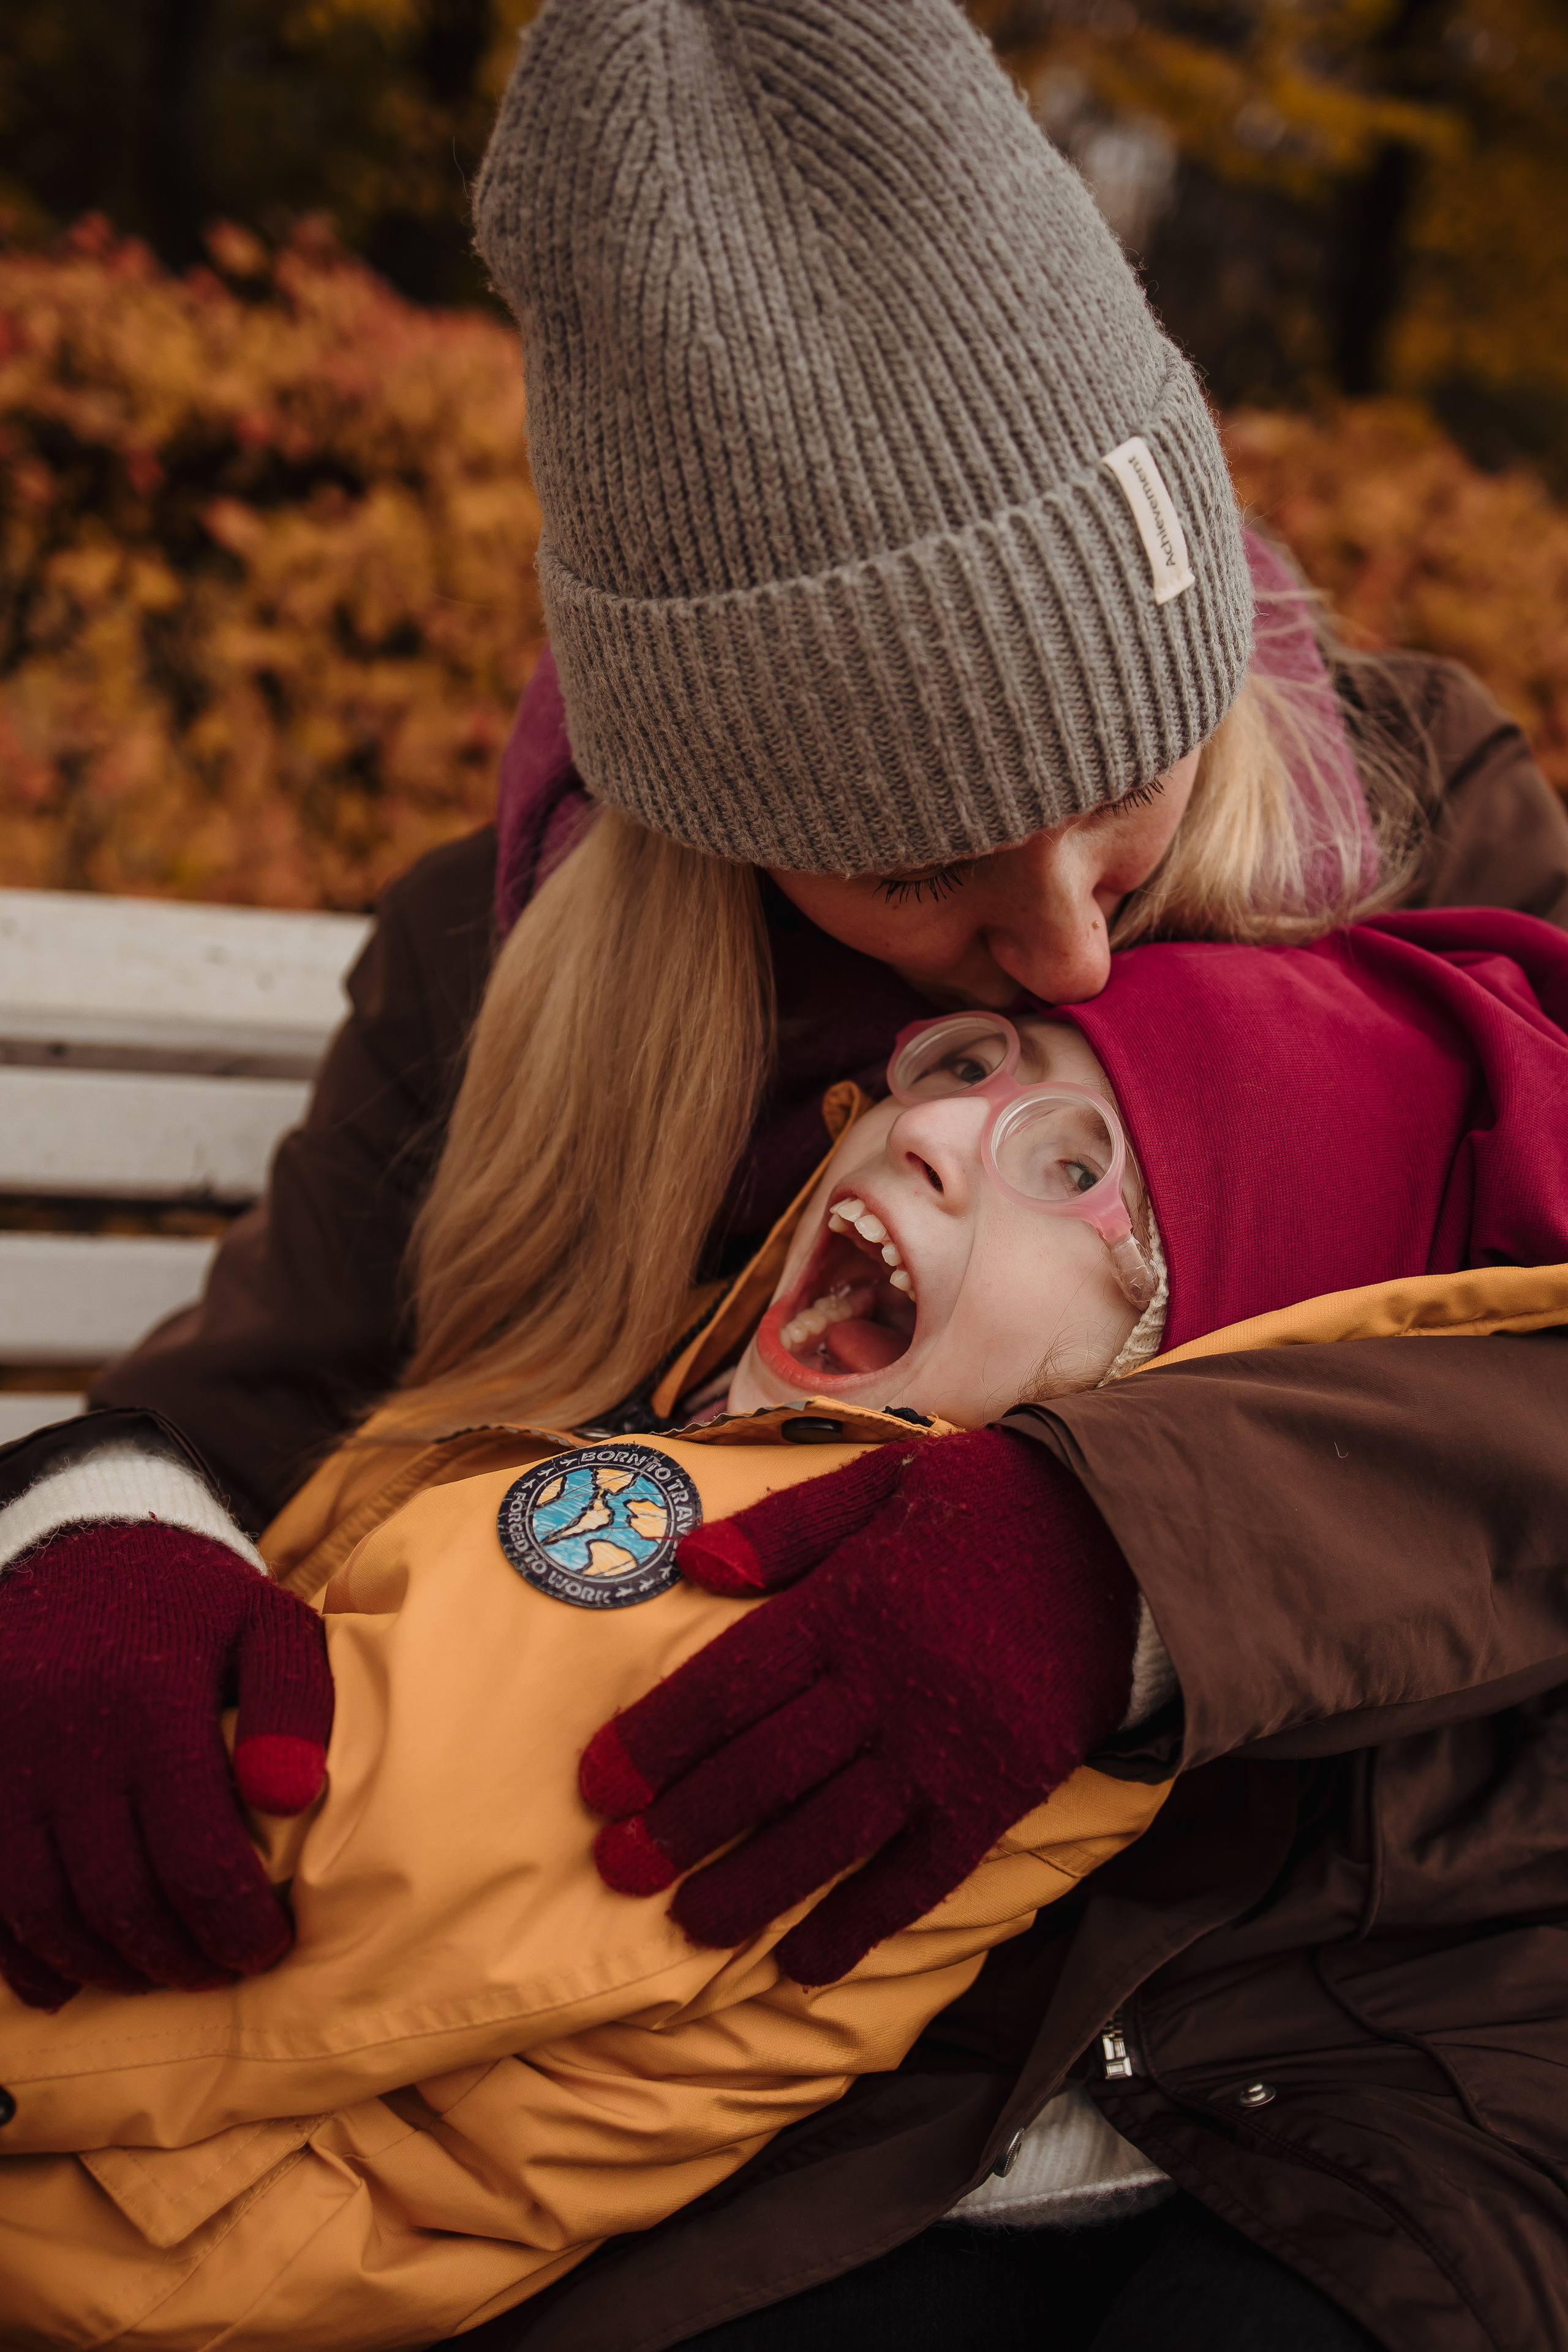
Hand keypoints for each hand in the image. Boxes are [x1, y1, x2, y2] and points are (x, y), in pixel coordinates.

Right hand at [0, 1524, 332, 2009]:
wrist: (82, 1546)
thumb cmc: (196, 1605)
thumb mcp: (269, 1623)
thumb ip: (297, 1704)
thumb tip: (288, 1798)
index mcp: (151, 1698)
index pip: (198, 1856)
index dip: (236, 1924)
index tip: (268, 1950)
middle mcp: (65, 1734)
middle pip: (119, 1896)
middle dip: (176, 1957)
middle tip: (219, 1973)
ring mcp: (2, 1759)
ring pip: (45, 1910)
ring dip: (104, 1965)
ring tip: (158, 1973)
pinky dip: (23, 1956)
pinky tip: (67, 1982)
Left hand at [580, 1429, 1136, 1983]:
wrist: (1129, 1541)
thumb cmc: (993, 1503)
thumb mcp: (887, 1480)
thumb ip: (787, 1526)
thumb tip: (692, 1565)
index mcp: (851, 1602)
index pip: (731, 1683)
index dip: (657, 1739)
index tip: (598, 1784)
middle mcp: (888, 1683)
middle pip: (766, 1767)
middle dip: (683, 1825)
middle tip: (617, 1871)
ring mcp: (944, 1748)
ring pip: (830, 1834)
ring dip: (753, 1886)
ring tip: (690, 1925)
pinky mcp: (996, 1795)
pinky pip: (920, 1876)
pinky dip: (861, 1924)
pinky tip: (806, 1962)